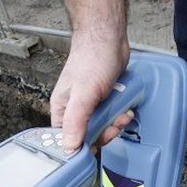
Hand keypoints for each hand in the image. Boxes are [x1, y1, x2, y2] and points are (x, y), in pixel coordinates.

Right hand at [50, 36, 133, 151]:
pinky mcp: (104, 103)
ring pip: (103, 129)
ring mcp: (90, 108)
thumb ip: (76, 122)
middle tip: (113, 125)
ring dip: (115, 125)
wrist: (108, 39)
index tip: (96, 144)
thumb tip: (70, 147)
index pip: (67, 142)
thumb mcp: (84, 95)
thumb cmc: (91, 59)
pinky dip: (120, 116)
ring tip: (121, 114)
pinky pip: (112, 119)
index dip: (83, 147)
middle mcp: (73, 112)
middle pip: (88, 138)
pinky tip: (125, 109)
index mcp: (61, 111)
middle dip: (105, 133)